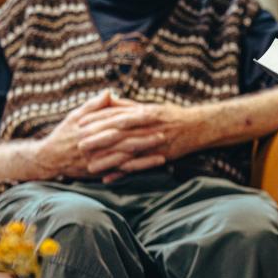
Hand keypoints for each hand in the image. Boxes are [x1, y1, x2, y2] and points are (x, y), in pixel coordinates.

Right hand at [33, 90, 162, 179]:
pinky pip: (122, 170)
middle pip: (123, 138)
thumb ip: (93, 105)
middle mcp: (93, 144)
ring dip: (145, 152)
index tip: (152, 113)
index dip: (135, 118)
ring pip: (125, 155)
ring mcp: (97, 159)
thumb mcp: (75, 115)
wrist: (48, 159)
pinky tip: (152, 164)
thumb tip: (109, 92)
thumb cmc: (64, 134)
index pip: (116, 121)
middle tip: (164, 130)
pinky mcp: (99, 171)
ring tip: (163, 147)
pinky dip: (139, 167)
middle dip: (145, 135)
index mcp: (90, 127)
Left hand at [76, 98, 198, 182]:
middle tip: (78, 144)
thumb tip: (110, 99)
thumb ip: (129, 105)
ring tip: (89, 166)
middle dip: (97, 139)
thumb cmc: (173, 115)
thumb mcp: (151, 106)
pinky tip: (109, 178)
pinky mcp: (158, 156)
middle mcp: (148, 126)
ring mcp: (154, 142)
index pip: (116, 115)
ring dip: (107, 159)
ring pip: (126, 151)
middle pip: (118, 133)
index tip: (80, 123)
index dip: (97, 120)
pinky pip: (138, 166)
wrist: (199, 126)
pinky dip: (123, 172)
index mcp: (145, 112)